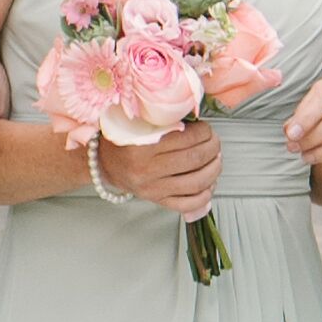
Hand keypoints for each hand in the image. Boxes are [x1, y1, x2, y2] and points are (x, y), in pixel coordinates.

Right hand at [92, 118, 224, 215]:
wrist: (105, 164)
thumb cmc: (123, 139)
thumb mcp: (138, 122)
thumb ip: (164, 119)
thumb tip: (197, 118)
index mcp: (141, 147)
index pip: (185, 138)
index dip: (204, 132)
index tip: (206, 128)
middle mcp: (147, 171)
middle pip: (195, 159)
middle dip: (213, 147)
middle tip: (214, 141)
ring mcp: (153, 189)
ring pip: (197, 182)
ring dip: (214, 169)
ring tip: (216, 159)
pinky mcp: (158, 201)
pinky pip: (188, 203)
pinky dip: (206, 194)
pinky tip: (209, 182)